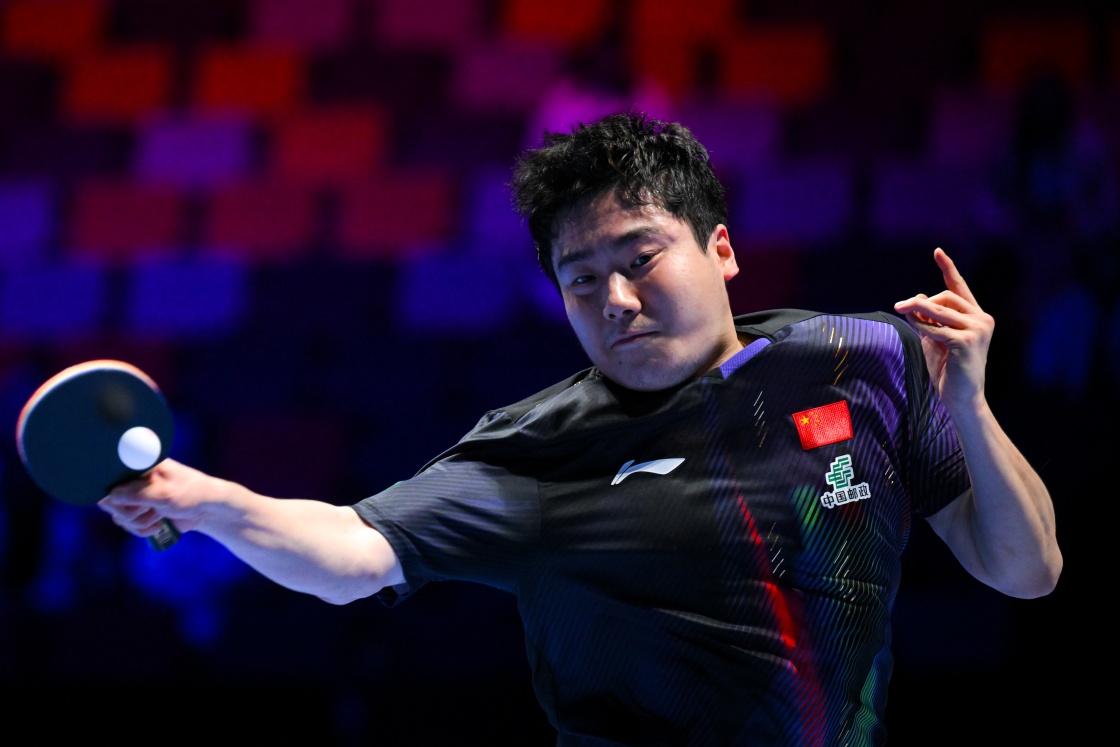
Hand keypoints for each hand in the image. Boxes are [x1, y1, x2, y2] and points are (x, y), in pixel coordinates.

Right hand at [98, 458, 226, 539]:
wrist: (207, 509)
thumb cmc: (191, 493)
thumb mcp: (165, 493)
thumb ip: (136, 494)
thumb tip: (108, 497)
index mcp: (139, 466)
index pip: (110, 480)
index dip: (117, 497)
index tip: (137, 503)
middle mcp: (133, 480)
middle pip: (110, 502)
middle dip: (131, 512)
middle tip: (152, 509)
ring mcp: (135, 496)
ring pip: (119, 517)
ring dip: (140, 522)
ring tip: (160, 515)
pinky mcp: (139, 511)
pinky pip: (127, 525)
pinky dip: (142, 529)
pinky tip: (159, 524)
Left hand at [893, 247, 993, 409]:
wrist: (961, 398)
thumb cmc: (948, 371)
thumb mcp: (934, 339)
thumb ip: (927, 319)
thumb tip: (917, 296)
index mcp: (976, 317)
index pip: (960, 287)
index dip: (948, 268)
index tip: (937, 251)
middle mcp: (982, 319)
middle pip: (945, 295)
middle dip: (922, 302)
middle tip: (903, 309)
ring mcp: (978, 330)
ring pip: (939, 308)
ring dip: (916, 308)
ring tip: (900, 308)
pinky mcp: (968, 341)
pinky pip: (935, 327)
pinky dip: (922, 327)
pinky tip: (920, 332)